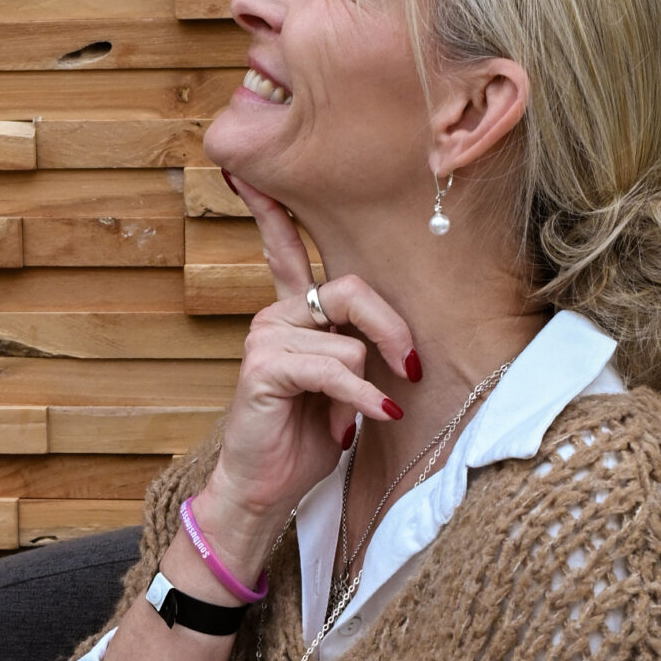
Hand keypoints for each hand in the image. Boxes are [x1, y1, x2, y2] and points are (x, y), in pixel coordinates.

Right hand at [197, 174, 416, 575]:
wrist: (265, 490)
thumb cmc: (306, 440)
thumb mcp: (341, 387)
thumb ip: (355, 350)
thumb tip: (399, 346)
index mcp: (292, 315)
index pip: (284, 250)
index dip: (270, 210)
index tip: (248, 170)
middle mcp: (275, 317)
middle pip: (350, 290)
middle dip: (391, 329)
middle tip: (413, 370)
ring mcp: (265, 340)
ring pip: (346, 340)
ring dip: (365, 387)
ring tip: (360, 418)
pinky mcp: (264, 369)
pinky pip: (332, 368)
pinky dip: (358, 400)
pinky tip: (366, 420)